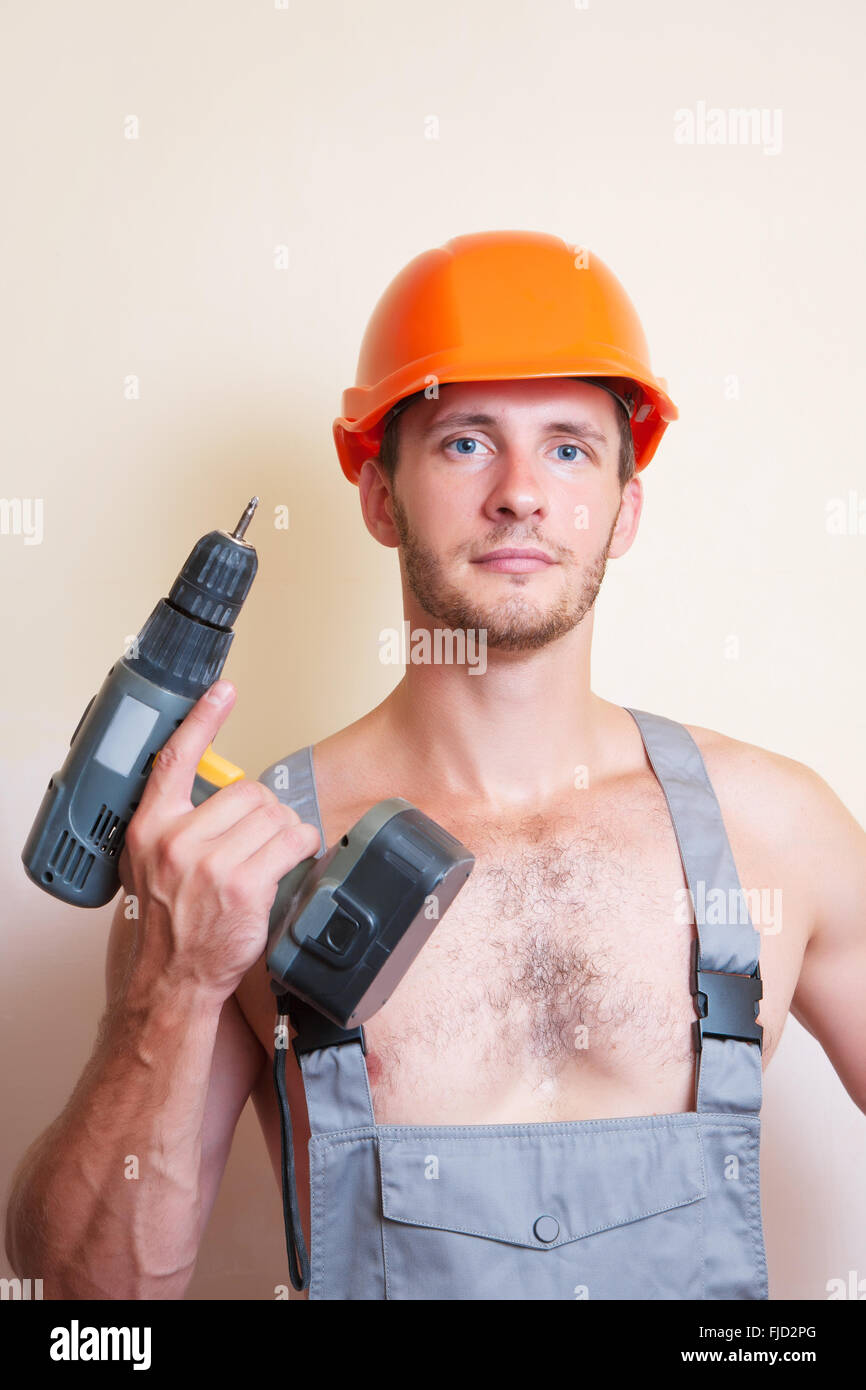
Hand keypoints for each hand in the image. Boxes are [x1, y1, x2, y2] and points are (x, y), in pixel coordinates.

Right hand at [117, 679, 320, 1003]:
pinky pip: (293, 842)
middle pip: (247, 792)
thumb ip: (178, 823)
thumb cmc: (170, 922)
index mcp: (150, 827)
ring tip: (269, 859)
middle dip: (263, 815)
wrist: (173, 976)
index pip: (175, 759)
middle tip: (256, 844)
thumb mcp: (153, 863)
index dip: (202, 719)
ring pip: (274, 816)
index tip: (223, 691)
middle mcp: (176, 841)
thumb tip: (223, 793)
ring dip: (284, 834)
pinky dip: (302, 849)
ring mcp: (210, 864)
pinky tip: (289, 864)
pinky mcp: (243, 886)